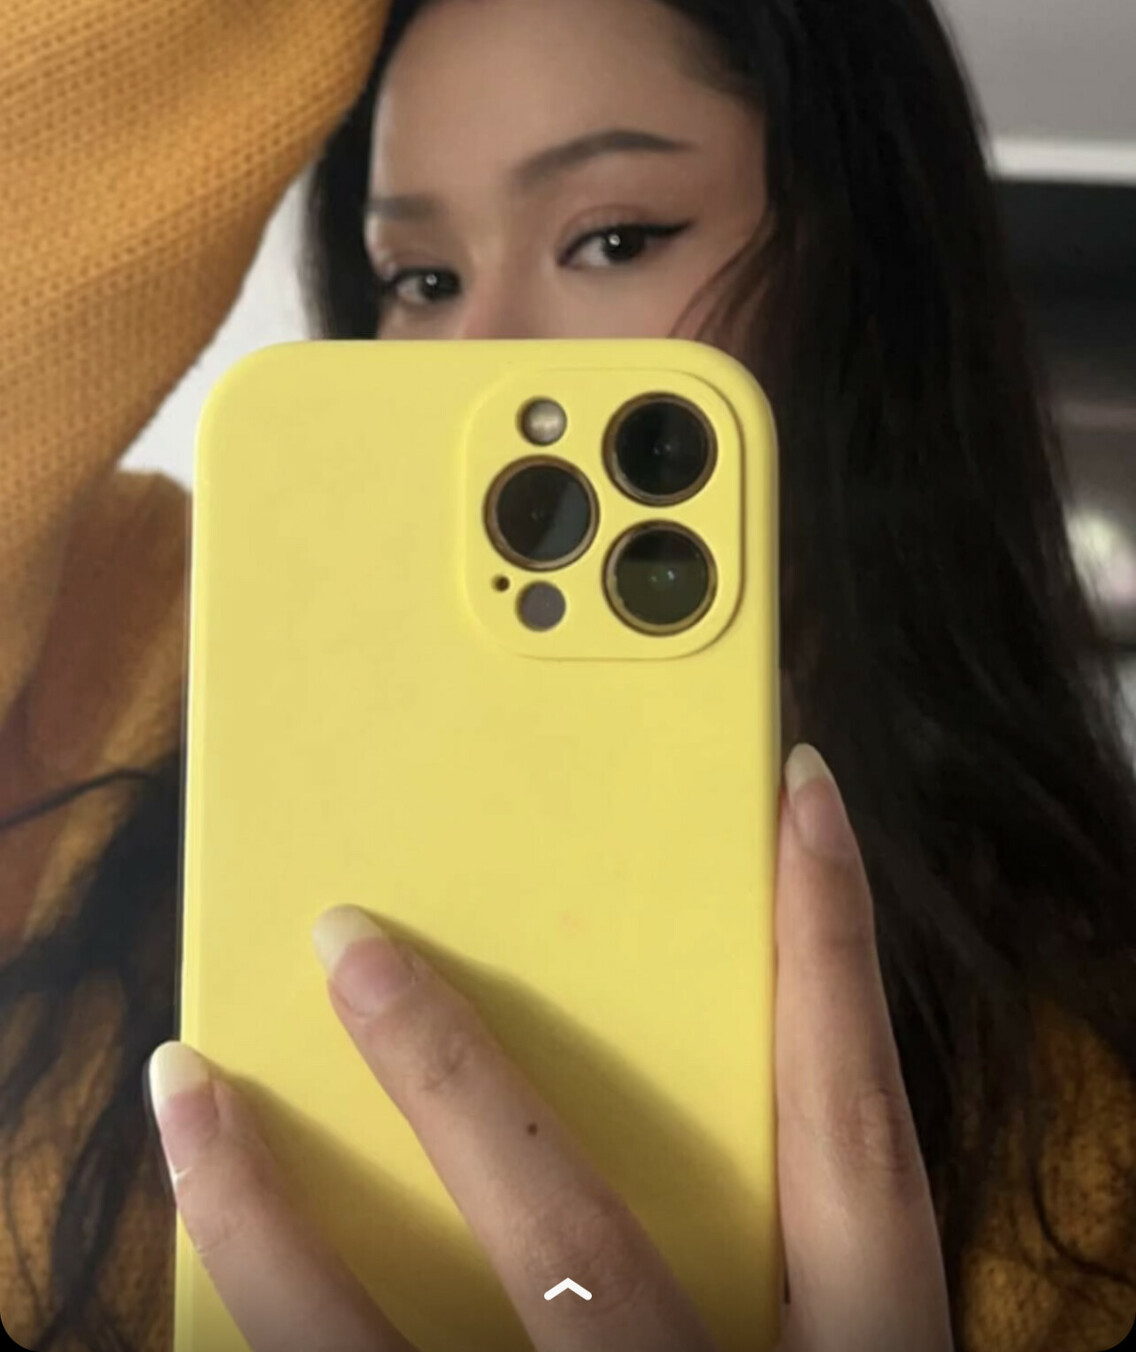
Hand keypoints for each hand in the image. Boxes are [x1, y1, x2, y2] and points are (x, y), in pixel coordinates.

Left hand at [145, 745, 952, 1351]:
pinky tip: (179, 1286)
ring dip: (265, 1222)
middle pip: (572, 1241)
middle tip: (344, 934)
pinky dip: (252, 1337)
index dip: (834, 955)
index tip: (796, 793)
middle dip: (456, 1074)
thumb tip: (659, 1113)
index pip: (859, 1142)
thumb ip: (770, 1273)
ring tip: (185, 1081)